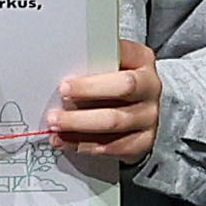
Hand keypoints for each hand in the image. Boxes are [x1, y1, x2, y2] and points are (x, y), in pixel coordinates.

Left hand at [47, 39, 163, 169]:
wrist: (140, 109)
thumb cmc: (116, 81)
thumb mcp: (111, 64)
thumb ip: (93, 63)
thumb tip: (60, 67)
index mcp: (142, 60)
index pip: (121, 59)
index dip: (95, 74)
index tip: (66, 84)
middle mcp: (150, 87)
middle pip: (123, 88)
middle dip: (87, 93)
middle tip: (60, 98)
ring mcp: (149, 116)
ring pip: (114, 122)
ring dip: (79, 123)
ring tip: (55, 124)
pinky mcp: (143, 140)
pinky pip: (112, 146)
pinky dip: (84, 144)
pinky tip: (64, 140)